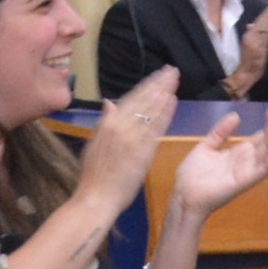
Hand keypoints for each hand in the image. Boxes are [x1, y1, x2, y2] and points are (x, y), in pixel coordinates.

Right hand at [82, 71, 175, 203]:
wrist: (95, 198)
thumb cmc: (93, 176)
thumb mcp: (94, 144)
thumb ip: (104, 123)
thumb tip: (109, 102)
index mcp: (108, 124)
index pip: (131, 99)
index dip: (146, 86)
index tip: (157, 75)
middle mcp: (120, 125)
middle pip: (143, 99)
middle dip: (158, 83)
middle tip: (171, 70)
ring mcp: (132, 137)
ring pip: (150, 109)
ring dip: (164, 92)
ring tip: (174, 78)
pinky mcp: (142, 150)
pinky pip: (156, 127)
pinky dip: (165, 112)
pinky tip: (173, 100)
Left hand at [172, 101, 267, 214]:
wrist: (183, 196)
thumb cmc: (193, 175)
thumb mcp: (207, 146)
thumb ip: (221, 132)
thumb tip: (236, 115)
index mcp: (240, 153)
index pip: (262, 134)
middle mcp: (248, 161)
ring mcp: (249, 171)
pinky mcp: (246, 181)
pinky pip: (264, 168)